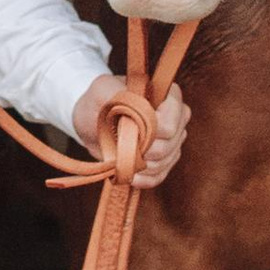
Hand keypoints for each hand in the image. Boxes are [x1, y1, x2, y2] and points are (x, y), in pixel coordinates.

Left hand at [75, 73, 190, 189]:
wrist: (92, 119)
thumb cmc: (100, 100)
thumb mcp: (103, 90)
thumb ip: (118, 95)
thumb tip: (132, 111)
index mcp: (169, 97)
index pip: (172, 119)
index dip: (153, 129)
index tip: (131, 128)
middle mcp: (177, 119)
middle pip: (170, 144)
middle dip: (143, 149)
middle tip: (121, 144)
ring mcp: (172, 142)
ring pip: (165, 162)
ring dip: (141, 164)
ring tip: (122, 157)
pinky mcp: (162, 161)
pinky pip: (158, 176)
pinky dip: (143, 179)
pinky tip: (130, 175)